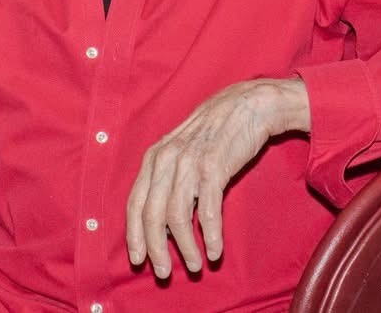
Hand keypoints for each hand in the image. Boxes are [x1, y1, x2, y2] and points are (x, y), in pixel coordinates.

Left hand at [125, 77, 307, 278]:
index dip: (134, 235)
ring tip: (196, 265)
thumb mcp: (181, 154)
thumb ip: (169, 181)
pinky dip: (211, 235)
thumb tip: (162, 222)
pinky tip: (216, 251)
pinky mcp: (214, 168)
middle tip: (164, 273)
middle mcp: (165, 161)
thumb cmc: (214, 135)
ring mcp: (188, 164)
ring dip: (185, 247)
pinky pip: (208, 210)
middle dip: (156, 249)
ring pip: (177, 216)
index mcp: (153, 159)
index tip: (138, 260)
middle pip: (151, 214)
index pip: (134, 203)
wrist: (246, 107)